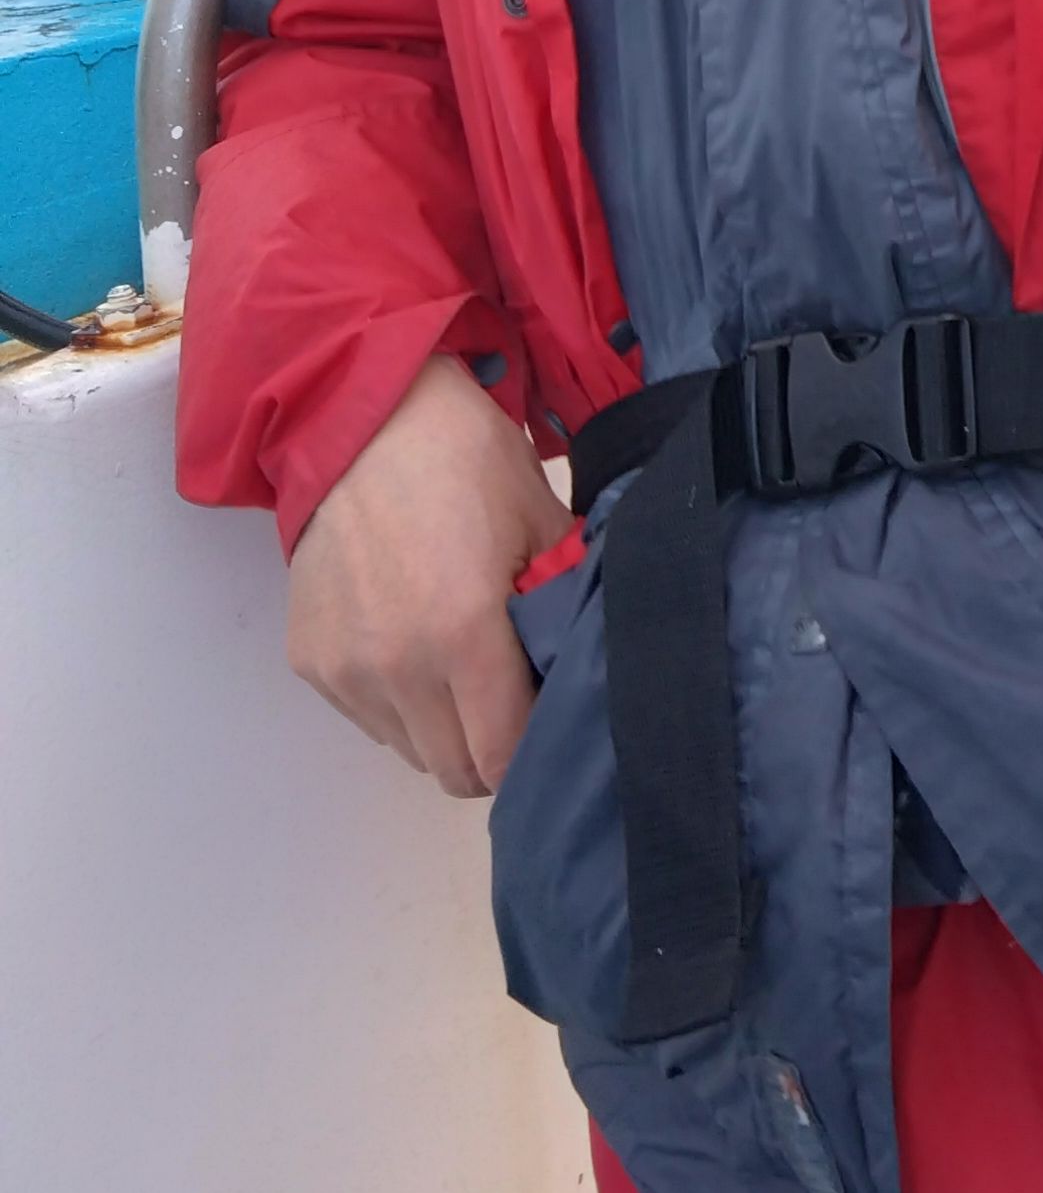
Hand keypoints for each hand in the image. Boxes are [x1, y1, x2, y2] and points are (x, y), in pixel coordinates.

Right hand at [285, 352, 572, 798]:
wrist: (365, 421)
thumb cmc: (465, 461)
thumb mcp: (541, 523)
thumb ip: (563, 604)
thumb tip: (582, 666)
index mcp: (465, 634)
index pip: (502, 755)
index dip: (531, 746)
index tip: (543, 713)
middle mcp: (398, 668)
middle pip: (454, 771)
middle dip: (490, 748)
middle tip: (508, 696)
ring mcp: (347, 670)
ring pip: (409, 750)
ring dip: (441, 728)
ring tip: (458, 662)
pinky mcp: (310, 661)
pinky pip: (368, 718)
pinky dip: (396, 702)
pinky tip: (411, 640)